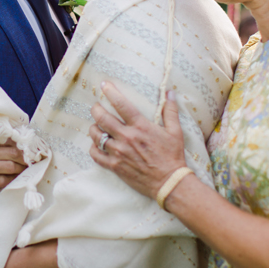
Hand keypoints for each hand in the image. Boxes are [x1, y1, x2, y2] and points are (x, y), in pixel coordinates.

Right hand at [0, 135, 26, 194]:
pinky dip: (12, 180)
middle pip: (14, 154)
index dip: (20, 144)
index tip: (28, 146)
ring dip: (22, 168)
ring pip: (11, 167)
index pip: (7, 141)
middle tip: (35, 158)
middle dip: (27, 157)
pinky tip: (18, 180)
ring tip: (29, 169)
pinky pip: (2, 181)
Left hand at [88, 82, 187, 199]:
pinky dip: (93, 148)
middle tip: (96, 107)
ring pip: (96, 136)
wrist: (169, 183)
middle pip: (102, 118)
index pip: (121, 104)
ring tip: (96, 126)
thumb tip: (170, 92)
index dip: (110, 92)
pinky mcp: (115, 166)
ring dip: (94, 129)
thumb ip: (170, 111)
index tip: (103, 85)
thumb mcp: (175, 132)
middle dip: (96, 109)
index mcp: (140, 127)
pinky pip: (96, 155)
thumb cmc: (173, 156)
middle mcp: (127, 137)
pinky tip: (96, 145)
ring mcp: (119, 152)